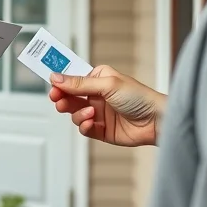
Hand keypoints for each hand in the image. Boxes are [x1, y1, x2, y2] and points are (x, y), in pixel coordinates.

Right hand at [49, 65, 166, 146]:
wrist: (156, 121)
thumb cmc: (139, 97)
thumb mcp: (107, 85)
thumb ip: (80, 84)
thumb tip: (56, 77)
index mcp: (98, 78)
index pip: (73, 78)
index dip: (60, 80)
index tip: (50, 83)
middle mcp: (96, 95)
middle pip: (69, 96)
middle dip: (62, 98)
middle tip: (57, 99)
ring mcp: (98, 113)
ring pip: (74, 114)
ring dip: (78, 113)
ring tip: (90, 113)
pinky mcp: (101, 130)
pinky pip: (84, 128)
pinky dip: (85, 126)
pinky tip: (92, 123)